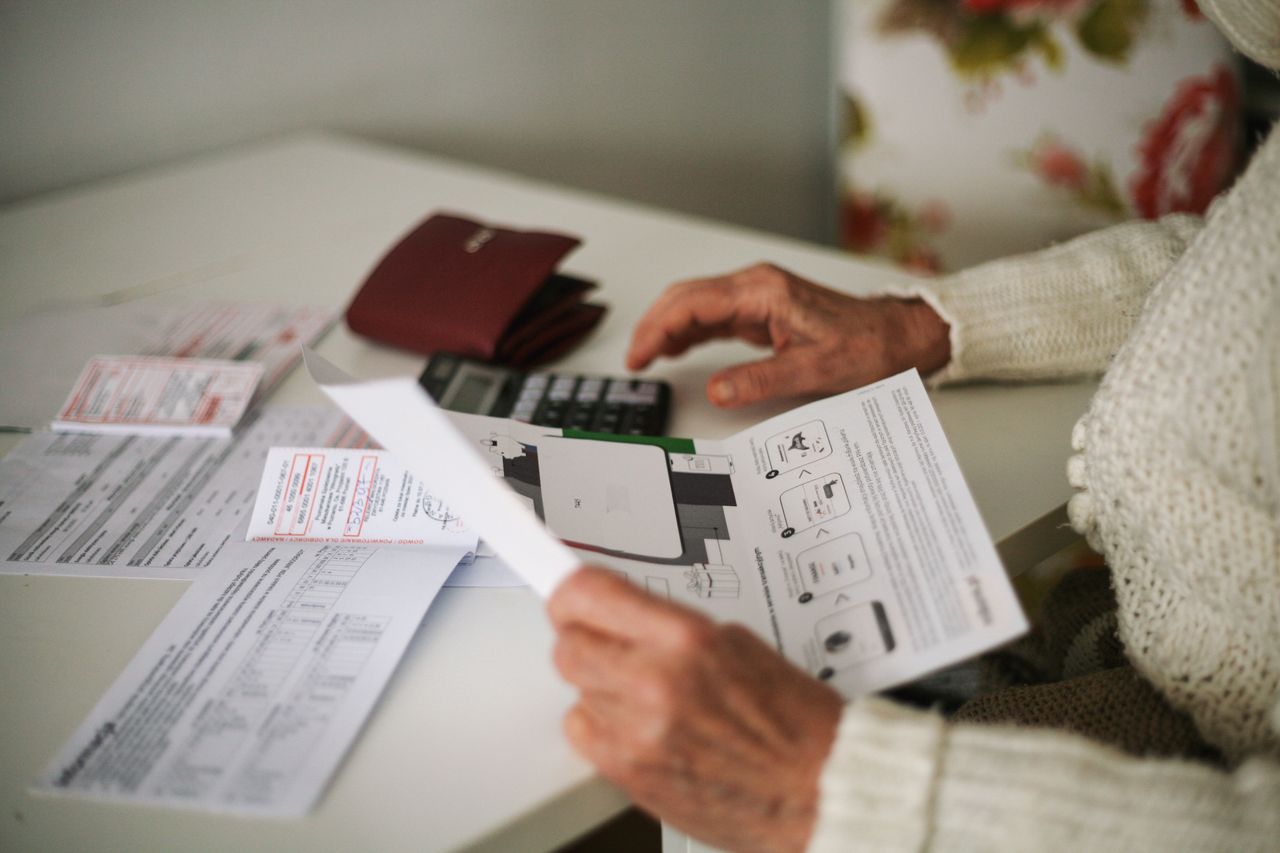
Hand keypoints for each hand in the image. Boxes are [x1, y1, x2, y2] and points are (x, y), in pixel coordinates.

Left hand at [549, 567, 842, 852]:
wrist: (815, 787)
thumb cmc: (790, 719)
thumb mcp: (735, 642)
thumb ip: (667, 624)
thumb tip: (619, 611)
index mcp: (685, 640)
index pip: (586, 595)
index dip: (572, 593)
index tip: (566, 591)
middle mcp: (654, 684)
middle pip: (568, 644)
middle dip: (587, 639)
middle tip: (613, 644)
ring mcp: (636, 733)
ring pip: (576, 688)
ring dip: (603, 684)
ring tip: (651, 693)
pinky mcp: (627, 772)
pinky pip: (582, 732)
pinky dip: (603, 725)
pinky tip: (641, 725)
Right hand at [627, 262, 950, 406]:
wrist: (896, 335)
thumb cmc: (865, 346)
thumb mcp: (813, 371)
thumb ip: (760, 380)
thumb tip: (716, 391)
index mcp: (764, 292)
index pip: (694, 303)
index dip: (660, 328)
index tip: (640, 355)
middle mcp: (756, 286)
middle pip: (687, 297)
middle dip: (655, 326)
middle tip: (635, 360)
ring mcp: (758, 296)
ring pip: (696, 304)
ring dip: (669, 328)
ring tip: (646, 358)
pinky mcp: (761, 309)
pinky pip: (714, 315)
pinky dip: (689, 331)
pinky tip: (677, 349)